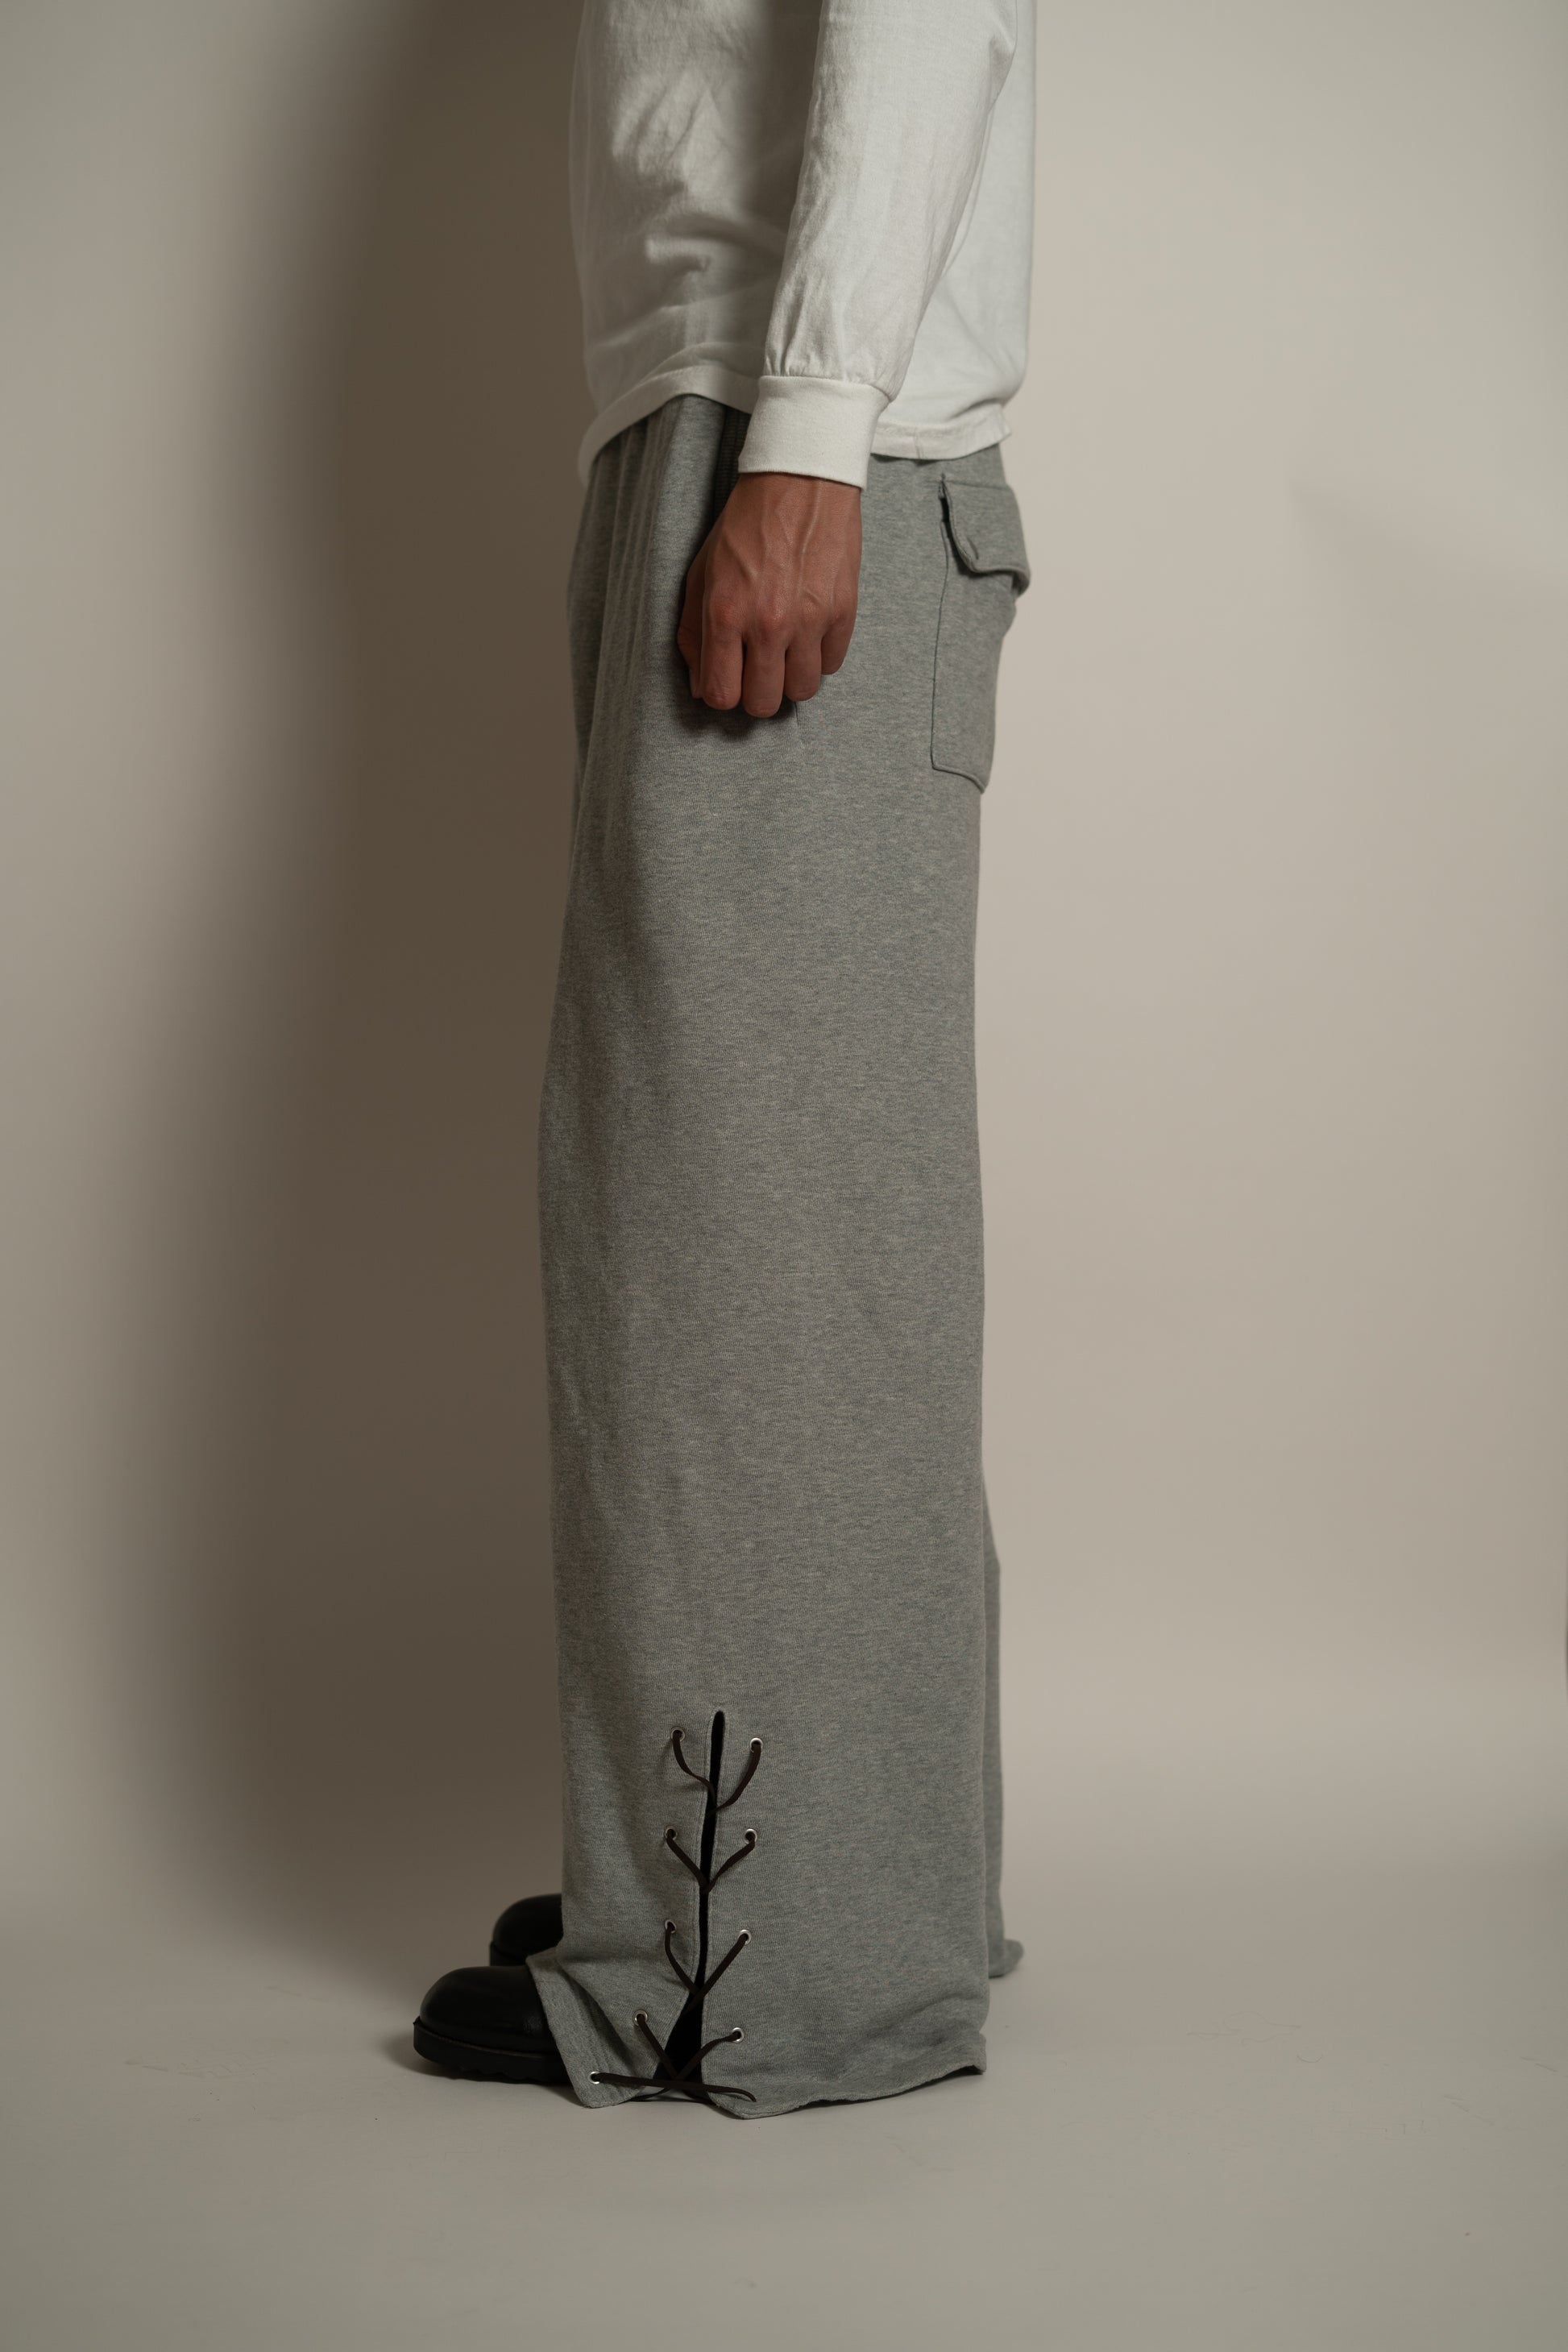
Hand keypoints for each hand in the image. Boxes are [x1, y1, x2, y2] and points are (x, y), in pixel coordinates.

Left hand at [677, 471, 861, 716]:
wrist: (801, 480)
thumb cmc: (746, 524)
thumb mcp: (702, 571)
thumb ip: (694, 632)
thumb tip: (700, 685)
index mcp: (725, 614)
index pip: (722, 695)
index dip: (724, 693)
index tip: (729, 677)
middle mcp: (767, 624)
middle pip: (764, 703)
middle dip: (757, 691)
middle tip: (758, 667)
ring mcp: (809, 621)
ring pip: (801, 691)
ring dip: (790, 677)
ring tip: (785, 650)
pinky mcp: (842, 613)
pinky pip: (831, 664)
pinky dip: (819, 655)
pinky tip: (809, 629)